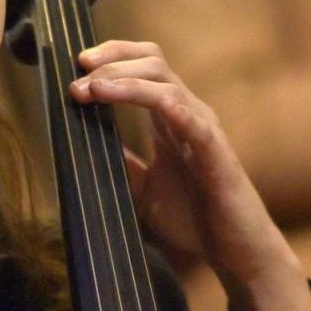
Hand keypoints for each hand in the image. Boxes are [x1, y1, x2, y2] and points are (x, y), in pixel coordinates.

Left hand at [69, 41, 310, 310]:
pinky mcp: (217, 154)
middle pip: (153, 64)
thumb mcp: (141, 188)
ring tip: (94, 89)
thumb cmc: (193, 220)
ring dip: (126, 82)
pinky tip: (145, 102)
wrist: (232, 253)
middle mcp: (188, 115)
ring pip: (167, 85)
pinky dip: (169, 107)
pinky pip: (193, 122)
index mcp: (169, 120)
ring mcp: (203, 131)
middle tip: (78, 79)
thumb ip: (121, 163)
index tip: (79, 66)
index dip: (112, 56)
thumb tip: (84, 142)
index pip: (144, 66)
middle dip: (112, 63)